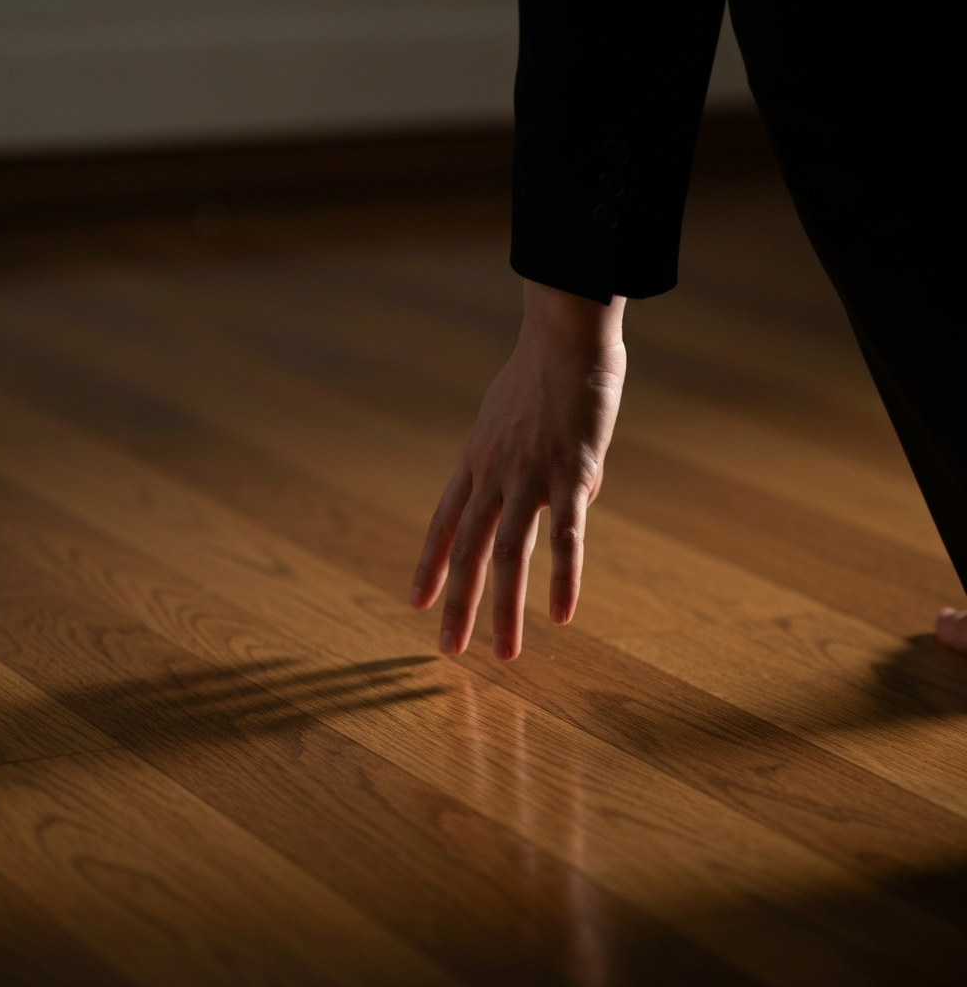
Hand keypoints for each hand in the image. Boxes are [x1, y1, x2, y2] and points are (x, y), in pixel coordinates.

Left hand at [410, 279, 626, 659]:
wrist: (563, 333)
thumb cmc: (544, 370)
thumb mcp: (511, 416)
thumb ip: (527, 462)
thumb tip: (569, 502)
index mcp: (475, 460)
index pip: (443, 524)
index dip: (429, 565)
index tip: (415, 602)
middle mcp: (493, 475)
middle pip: (468, 551)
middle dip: (457, 605)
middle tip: (448, 651)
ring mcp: (528, 477)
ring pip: (509, 554)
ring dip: (504, 609)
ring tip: (502, 654)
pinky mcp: (570, 476)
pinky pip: (566, 538)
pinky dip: (563, 579)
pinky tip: (560, 616)